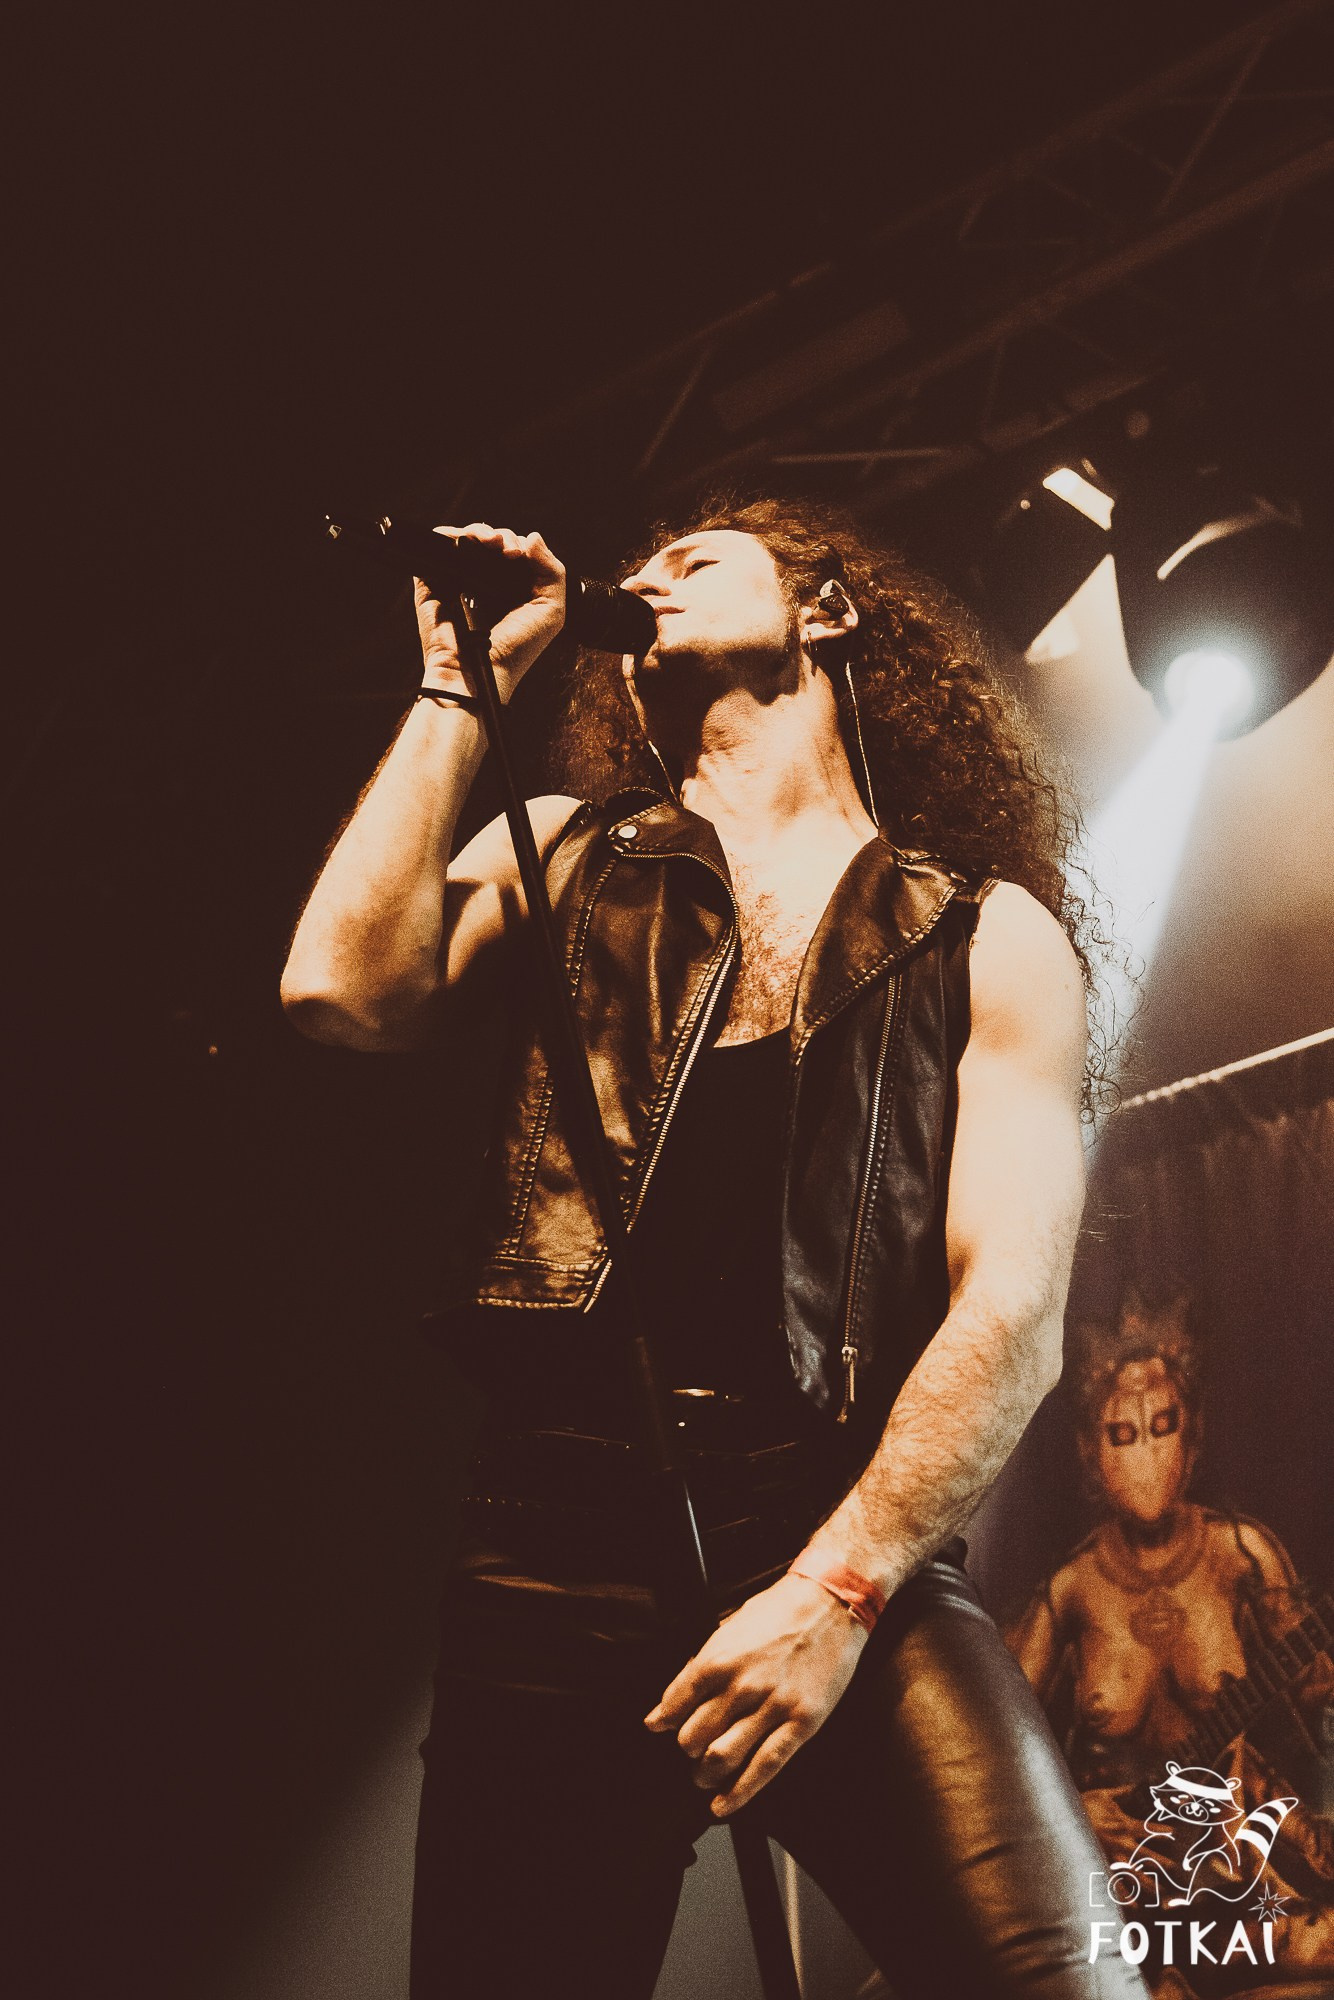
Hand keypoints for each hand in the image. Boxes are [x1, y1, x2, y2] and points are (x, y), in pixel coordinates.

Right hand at [415, 522, 565, 702]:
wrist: (478, 672)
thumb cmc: (515, 650)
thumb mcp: (551, 611)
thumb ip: (553, 571)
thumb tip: (533, 537)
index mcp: (513, 588)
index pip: (517, 550)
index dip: (521, 544)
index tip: (522, 556)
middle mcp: (486, 583)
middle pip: (493, 540)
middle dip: (504, 537)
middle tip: (509, 552)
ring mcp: (459, 580)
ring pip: (467, 538)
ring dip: (481, 531)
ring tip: (492, 543)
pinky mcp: (434, 581)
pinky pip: (438, 546)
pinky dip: (449, 534)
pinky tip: (466, 542)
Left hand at [644, 1573, 866, 1816]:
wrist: (830, 1602)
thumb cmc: (779, 1611)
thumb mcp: (729, 1628)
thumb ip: (701, 1665)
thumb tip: (674, 1700)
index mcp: (717, 1659)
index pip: (674, 1705)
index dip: (664, 1721)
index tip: (662, 1727)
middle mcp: (740, 1685)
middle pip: (693, 1737)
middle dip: (687, 1750)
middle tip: (691, 1752)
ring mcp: (772, 1706)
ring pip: (722, 1757)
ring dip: (705, 1775)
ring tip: (705, 1777)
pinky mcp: (801, 1723)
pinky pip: (765, 1767)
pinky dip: (739, 1794)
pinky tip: (723, 1805)